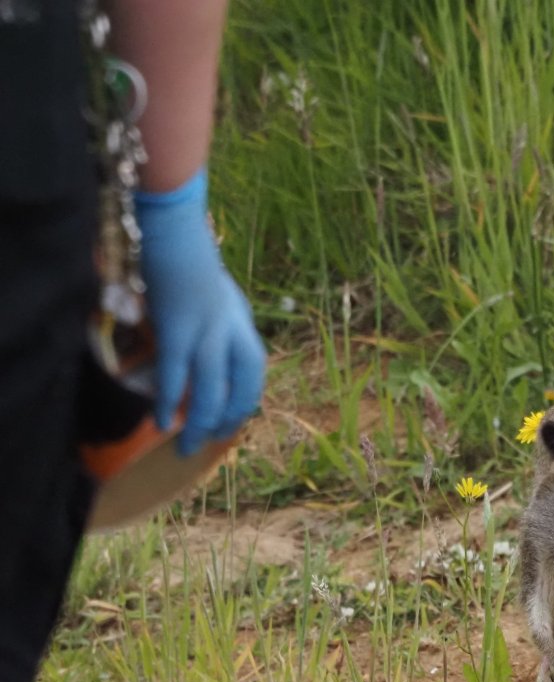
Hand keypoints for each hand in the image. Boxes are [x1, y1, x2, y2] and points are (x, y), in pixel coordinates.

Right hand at [134, 168, 265, 455]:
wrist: (171, 226)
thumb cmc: (186, 256)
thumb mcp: (214, 293)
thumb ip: (216, 321)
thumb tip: (206, 349)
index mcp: (241, 321)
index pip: (255, 371)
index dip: (246, 399)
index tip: (234, 418)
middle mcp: (232, 330)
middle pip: (241, 387)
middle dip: (227, 419)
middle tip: (211, 441)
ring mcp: (206, 331)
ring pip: (210, 391)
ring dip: (200, 423)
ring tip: (186, 446)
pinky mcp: (177, 329)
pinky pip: (176, 377)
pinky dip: (169, 402)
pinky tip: (162, 422)